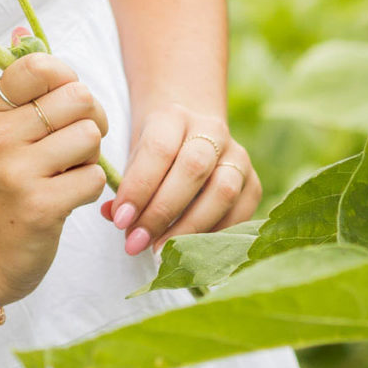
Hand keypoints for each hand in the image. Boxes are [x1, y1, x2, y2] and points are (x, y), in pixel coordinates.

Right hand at [0, 37, 109, 309]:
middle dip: (91, 119)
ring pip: (90, 137)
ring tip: (66, 172)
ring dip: (90, 157)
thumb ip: (18, 84)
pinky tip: (66, 197)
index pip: (42, 66)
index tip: (63, 104)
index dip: (68, 81)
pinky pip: (93, 177)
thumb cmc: (0, 183)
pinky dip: (88, 188)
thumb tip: (22, 30)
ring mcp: (16, 171)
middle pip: (79, 98)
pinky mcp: (40, 206)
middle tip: (75, 143)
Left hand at [101, 103, 259, 254]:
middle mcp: (212, 130)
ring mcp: (237, 156)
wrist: (191, 137)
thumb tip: (113, 217)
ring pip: (222, 191)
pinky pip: (240, 212)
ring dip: (189, 227)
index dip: (139, 187)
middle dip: (162, 211)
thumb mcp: (135, 159)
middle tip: (137, 241)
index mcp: (174, 117)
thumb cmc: (155, 155)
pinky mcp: (253, 182)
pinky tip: (189, 250)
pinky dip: (213, 235)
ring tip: (160, 250)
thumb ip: (125, 186)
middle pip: (193, 168)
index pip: (159, 149)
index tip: (121, 220)